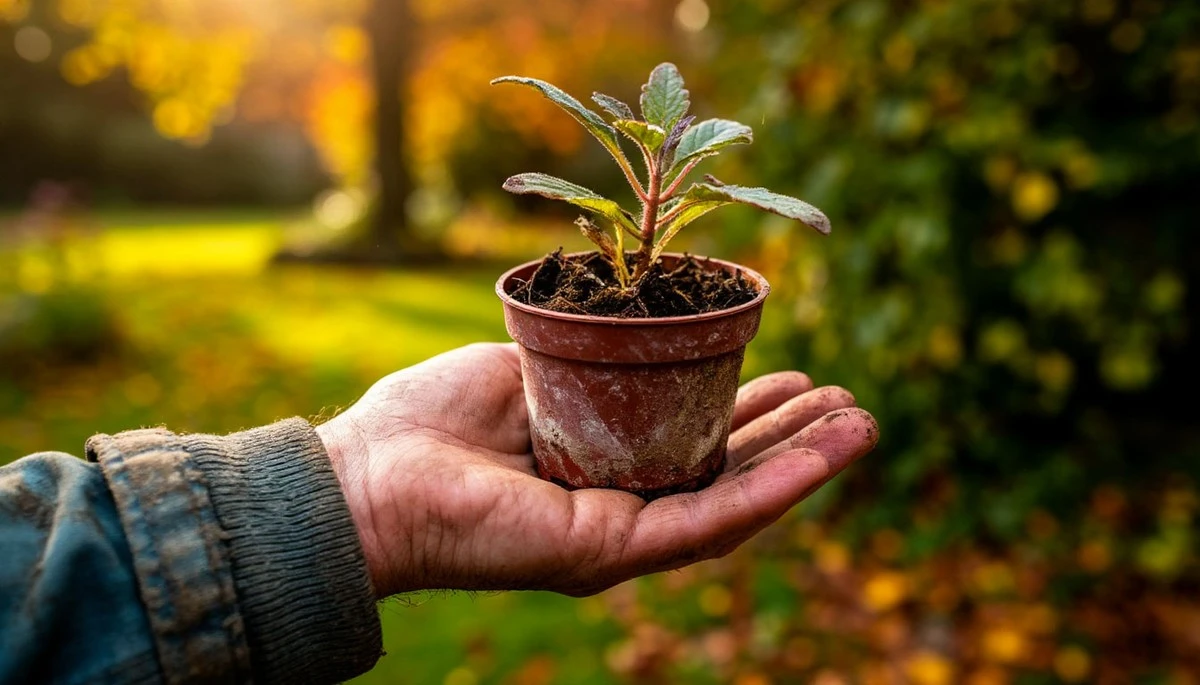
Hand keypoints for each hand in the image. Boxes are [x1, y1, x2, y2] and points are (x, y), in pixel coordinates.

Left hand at [317, 343, 877, 597]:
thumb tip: (638, 325)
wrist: (367, 473)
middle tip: (847, 397)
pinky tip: (823, 456)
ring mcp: (618, 535)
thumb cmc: (432, 420)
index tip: (792, 371)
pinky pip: (707, 518)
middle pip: (726, 473)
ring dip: (803, 463)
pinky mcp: (607, 551)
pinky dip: (772, 487)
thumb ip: (591, 362)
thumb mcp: (532, 369)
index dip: (750, 414)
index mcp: (601, 466)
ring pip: (732, 500)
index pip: (694, 443)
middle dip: (792, 436)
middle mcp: (619, 506)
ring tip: (860, 422)